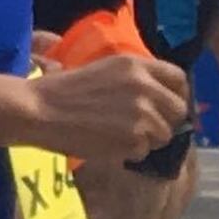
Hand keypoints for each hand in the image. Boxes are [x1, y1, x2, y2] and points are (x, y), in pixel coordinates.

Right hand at [28, 49, 189, 166]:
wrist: (39, 109)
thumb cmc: (62, 90)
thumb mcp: (104, 70)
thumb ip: (134, 80)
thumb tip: (158, 98)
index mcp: (136, 65)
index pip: (179, 79)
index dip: (177, 94)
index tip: (167, 105)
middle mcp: (145, 87)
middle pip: (178, 109)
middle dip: (165, 121)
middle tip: (144, 128)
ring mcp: (142, 114)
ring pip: (163, 134)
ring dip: (146, 140)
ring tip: (118, 136)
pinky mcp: (134, 139)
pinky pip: (144, 151)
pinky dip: (128, 153)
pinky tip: (106, 144)